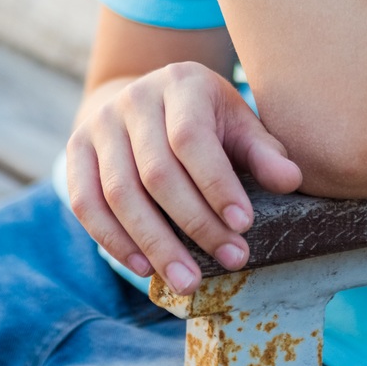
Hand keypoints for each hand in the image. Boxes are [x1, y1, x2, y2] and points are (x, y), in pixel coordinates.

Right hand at [66, 62, 303, 292]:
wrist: (146, 99)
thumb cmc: (205, 119)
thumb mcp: (238, 124)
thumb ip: (263, 151)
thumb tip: (291, 180)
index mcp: (180, 83)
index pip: (191, 138)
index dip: (216, 185)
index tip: (244, 226)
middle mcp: (133, 99)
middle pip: (156, 172)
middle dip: (194, 224)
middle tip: (230, 261)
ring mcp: (98, 124)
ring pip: (119, 194)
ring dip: (155, 244)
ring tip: (187, 282)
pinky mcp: (76, 150)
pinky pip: (86, 203)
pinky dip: (114, 241)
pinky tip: (145, 268)